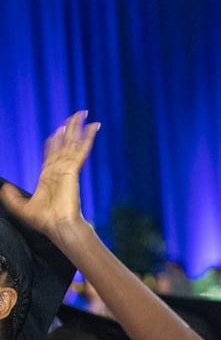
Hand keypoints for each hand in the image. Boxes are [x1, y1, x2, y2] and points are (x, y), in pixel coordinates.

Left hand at [0, 111, 99, 241]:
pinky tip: (92, 128)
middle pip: (64, 143)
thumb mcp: (20, 206)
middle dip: (69, 128)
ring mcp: (67, 168)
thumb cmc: (43, 221)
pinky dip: (87, 138)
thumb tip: (5, 186)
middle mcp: (59, 169)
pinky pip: (81, 150)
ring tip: (84, 114)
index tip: (59, 130)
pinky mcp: (73, 169)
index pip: (52, 153)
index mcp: (48, 176)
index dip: (55, 140)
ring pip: (73, 142)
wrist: (57, 226)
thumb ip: (11, 196)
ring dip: (78, 127)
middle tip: (76, 115)